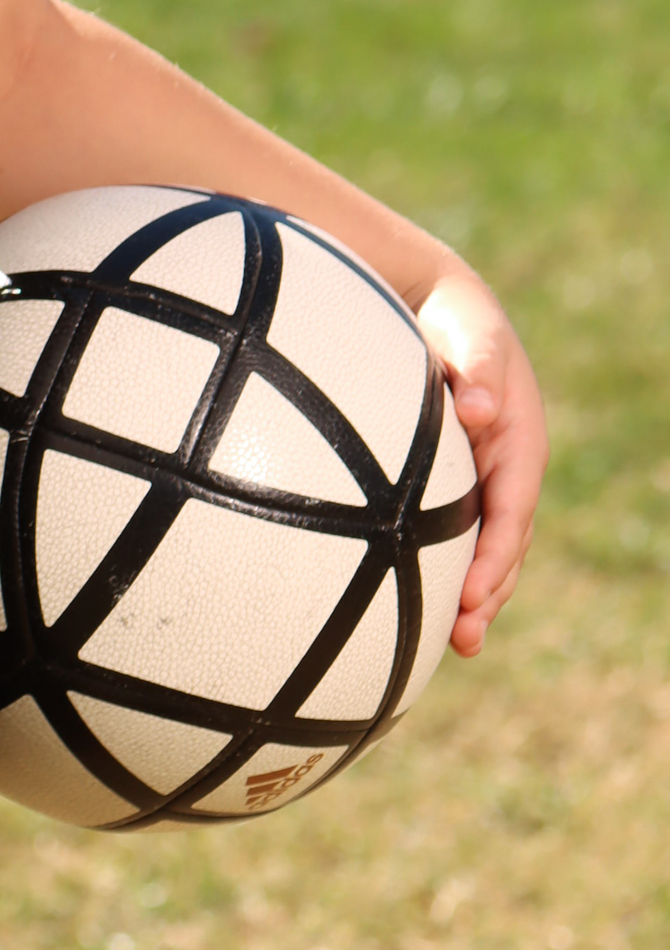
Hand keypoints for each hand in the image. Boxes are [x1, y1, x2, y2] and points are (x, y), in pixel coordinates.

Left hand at [413, 268, 547, 655]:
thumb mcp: (472, 337)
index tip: (474, 594)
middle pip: (507, 543)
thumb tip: (480, 411)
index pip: (513, 509)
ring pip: (489, 547)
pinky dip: (454, 570)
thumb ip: (477, 370)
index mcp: (519, 441)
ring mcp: (488, 478)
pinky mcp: (462, 482)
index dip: (496, 555)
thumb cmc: (458, 322)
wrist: (443, 306)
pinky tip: (430, 607)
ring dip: (479, 595)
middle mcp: (510, 468)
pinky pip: (462, 533)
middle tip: (464, 637)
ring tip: (458, 643)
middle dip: (491, 593)